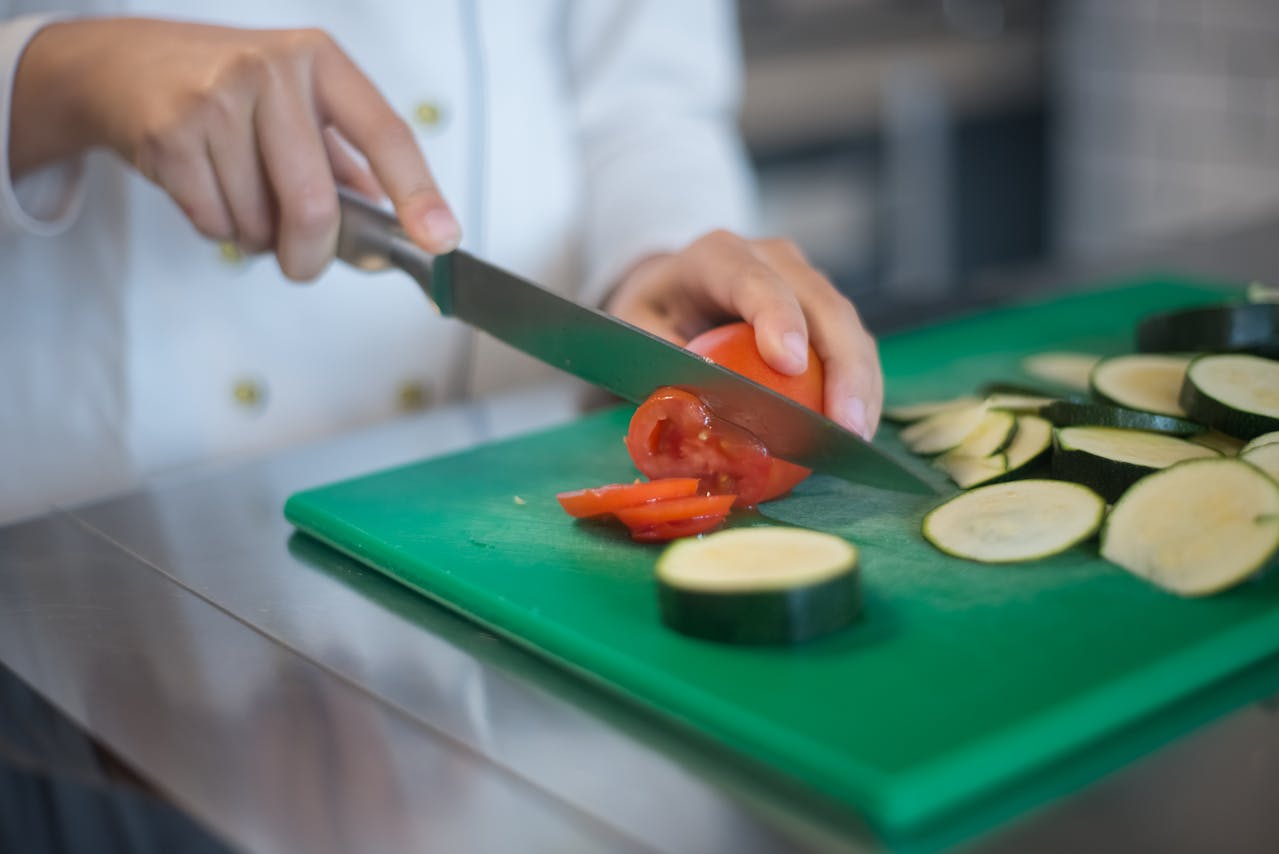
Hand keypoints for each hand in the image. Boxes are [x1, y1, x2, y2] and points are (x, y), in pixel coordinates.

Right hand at [10, 18, 460, 278]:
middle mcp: (272, 71)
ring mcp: (217, 98)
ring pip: (259, 222)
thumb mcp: (295, 99)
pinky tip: (205, 188)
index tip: (441, 238)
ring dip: (256, 237)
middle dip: (311, 255)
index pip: (386, 135)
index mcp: (319, 62)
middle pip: (314, 204)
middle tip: (303, 264)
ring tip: (238, 195)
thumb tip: (400, 217)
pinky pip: (215, 222)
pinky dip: (219, 229)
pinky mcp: (170, 132)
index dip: (418, 193)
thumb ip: (346, 157)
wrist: (119, 64)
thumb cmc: (223, 87)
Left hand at [603, 231, 882, 438]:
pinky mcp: (823, 312)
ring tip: (856, 438)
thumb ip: (659, 358)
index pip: (753, 280)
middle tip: (846, 425)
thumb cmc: (653, 311)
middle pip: (821, 304)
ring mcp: (805, 281)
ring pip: (848, 326)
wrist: (674, 287)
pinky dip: (860, 388)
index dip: (776, 317)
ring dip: (861, 383)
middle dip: (841, 366)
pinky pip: (852, 347)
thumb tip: (691, 406)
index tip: (790, 364)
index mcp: (717, 255)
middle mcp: (772, 258)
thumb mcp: (634, 327)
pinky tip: (856, 430)